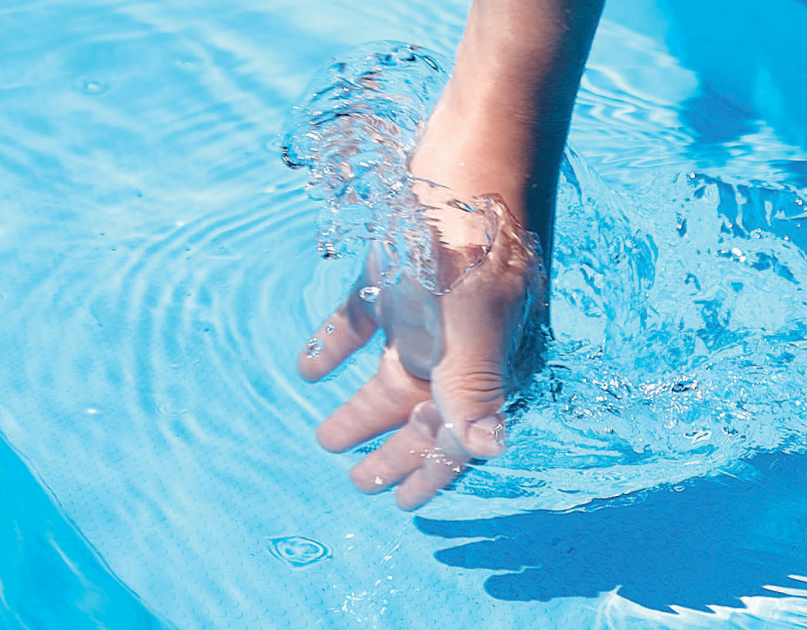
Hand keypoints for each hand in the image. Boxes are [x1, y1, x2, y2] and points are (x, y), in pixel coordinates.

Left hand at [298, 191, 545, 510]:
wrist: (476, 130)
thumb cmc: (478, 224)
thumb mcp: (476, 311)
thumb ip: (476, 381)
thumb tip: (489, 448)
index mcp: (498, 355)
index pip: (464, 432)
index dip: (433, 471)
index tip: (401, 504)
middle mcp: (468, 337)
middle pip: (427, 408)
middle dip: (393, 448)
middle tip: (356, 479)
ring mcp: (435, 303)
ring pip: (395, 370)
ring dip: (362, 405)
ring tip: (326, 435)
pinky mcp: (404, 268)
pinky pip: (368, 319)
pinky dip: (339, 343)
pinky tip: (308, 364)